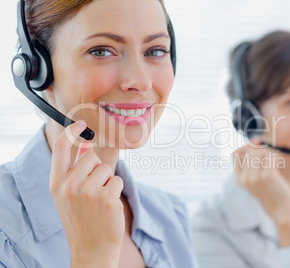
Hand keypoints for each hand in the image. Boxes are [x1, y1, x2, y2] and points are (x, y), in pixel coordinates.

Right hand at [49, 121, 123, 266]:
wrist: (91, 250)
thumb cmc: (82, 220)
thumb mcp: (70, 194)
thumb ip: (76, 167)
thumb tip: (85, 141)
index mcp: (56, 183)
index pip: (60, 148)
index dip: (71, 132)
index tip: (81, 124)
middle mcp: (68, 185)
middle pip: (91, 157)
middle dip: (97, 169)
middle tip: (94, 191)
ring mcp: (87, 191)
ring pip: (106, 168)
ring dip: (107, 181)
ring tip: (100, 201)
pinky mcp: (106, 197)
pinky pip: (117, 179)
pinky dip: (116, 190)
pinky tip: (108, 206)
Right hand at [233, 137, 289, 245]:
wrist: (282, 211)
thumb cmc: (271, 192)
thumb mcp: (256, 179)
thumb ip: (252, 162)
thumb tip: (255, 140)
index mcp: (239, 179)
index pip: (235, 154)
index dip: (246, 146)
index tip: (257, 144)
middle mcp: (244, 178)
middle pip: (249, 151)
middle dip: (260, 149)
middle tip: (270, 156)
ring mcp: (255, 177)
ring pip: (260, 152)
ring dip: (269, 153)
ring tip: (275, 161)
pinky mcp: (268, 176)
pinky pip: (271, 156)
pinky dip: (276, 157)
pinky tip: (279, 164)